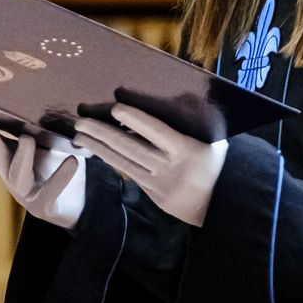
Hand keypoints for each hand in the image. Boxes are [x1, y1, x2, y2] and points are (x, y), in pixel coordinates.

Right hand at [0, 117, 84, 229]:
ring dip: (22, 157)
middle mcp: (11, 177)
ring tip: (27, 138)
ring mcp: (25, 193)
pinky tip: (72, 161)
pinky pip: (50, 191)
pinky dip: (60, 176)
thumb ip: (19, 130)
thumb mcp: (35, 148)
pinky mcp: (44, 206)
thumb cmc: (49, 171)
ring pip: (18, 175)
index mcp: (7, 160)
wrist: (71, 209)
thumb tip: (11, 102)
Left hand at [72, 102, 227, 226]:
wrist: (223, 207)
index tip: (116, 107)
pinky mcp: (152, 194)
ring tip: (79, 135)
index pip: (156, 131)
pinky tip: (96, 150)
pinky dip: (111, 160)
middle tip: (81, 121)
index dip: (135, 119)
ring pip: (123, 161)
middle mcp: (168, 168)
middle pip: (130, 147)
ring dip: (99, 147)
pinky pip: (128, 173)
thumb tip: (177, 96)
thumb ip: (195, 123)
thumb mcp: (217, 142)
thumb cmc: (219, 165)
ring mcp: (158, 184)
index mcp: (186, 151)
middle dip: (102, 133)